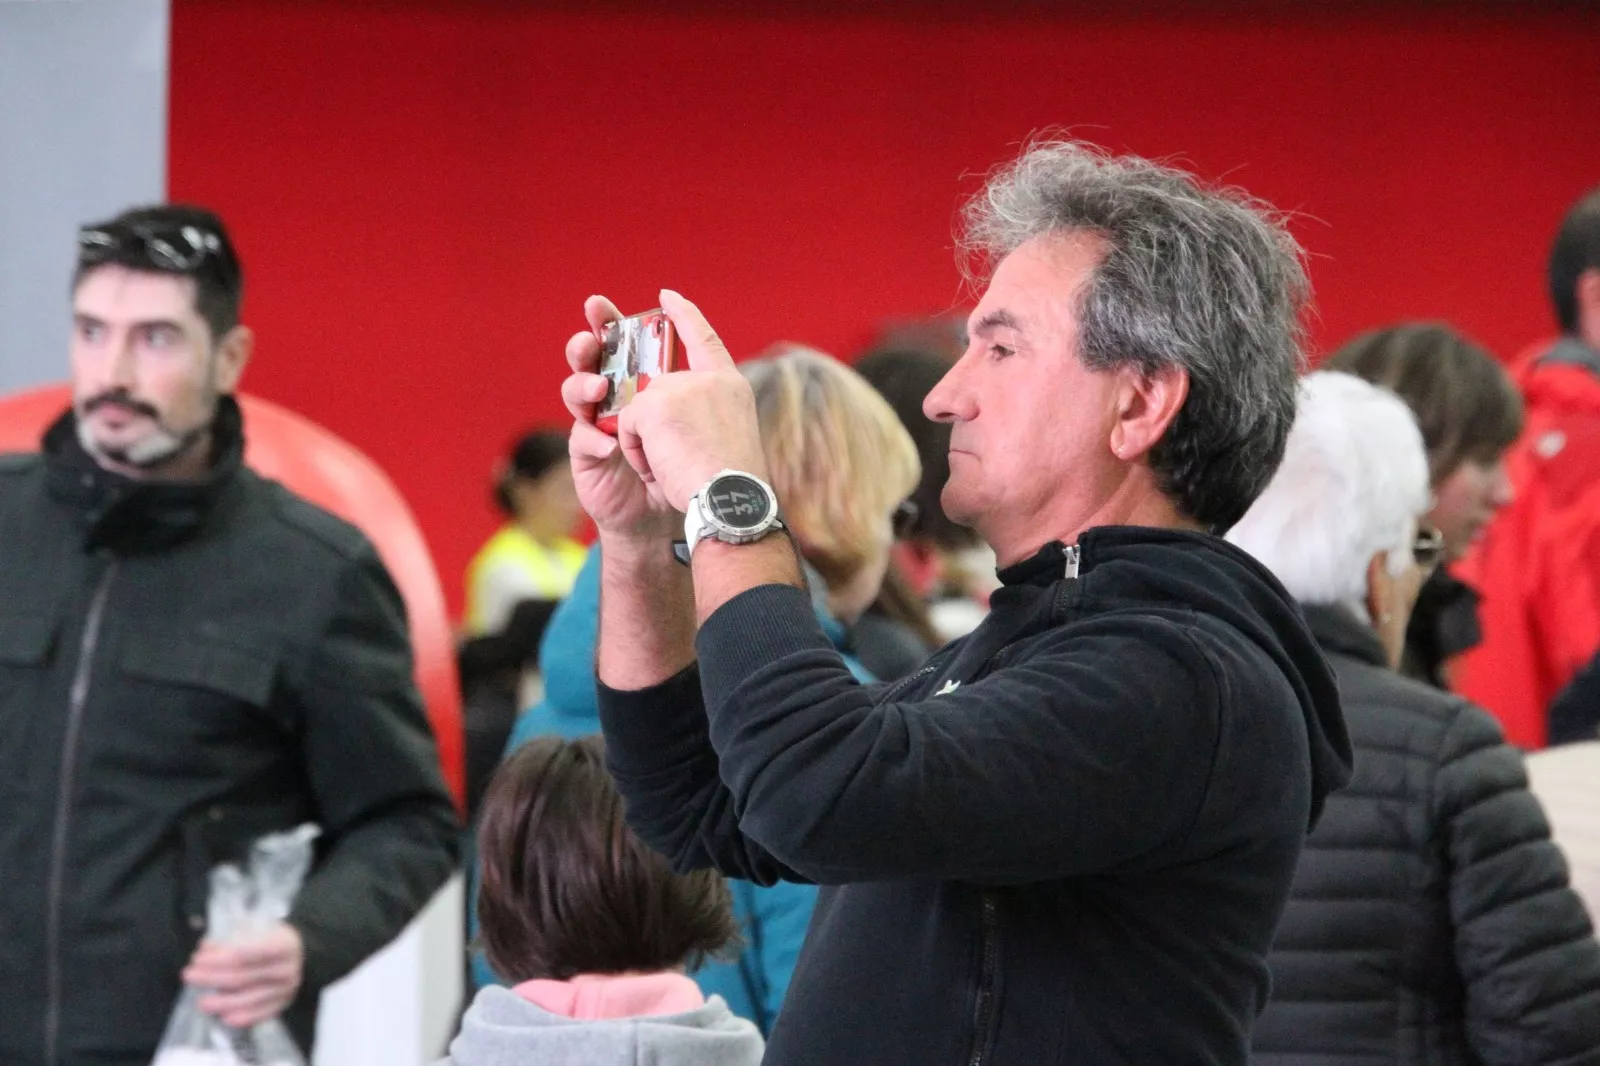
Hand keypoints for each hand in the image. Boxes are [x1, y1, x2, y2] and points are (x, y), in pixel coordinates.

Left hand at [182, 922, 303, 1028]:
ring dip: (221, 1001)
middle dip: (212, 977)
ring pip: (248, 998)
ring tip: (201, 1002)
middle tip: (189, 975)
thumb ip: (231, 940)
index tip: (198, 958)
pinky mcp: (283, 1004)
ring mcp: (286, 989)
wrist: (303, 954)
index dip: (219, 957)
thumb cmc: (273, 939)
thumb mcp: (258, 929)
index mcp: (284, 944)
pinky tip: (223, 1016)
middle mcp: (287, 969)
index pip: (247, 953)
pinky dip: (241, 1017)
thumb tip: (205, 949)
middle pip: (243, 976)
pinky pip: (260, 1015)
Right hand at [562, 294, 678, 539]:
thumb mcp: (695, 416)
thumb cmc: (692, 459)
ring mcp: (599, 423)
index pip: (623, 341)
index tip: (599, 302)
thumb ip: (683, 386)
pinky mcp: (589, 454)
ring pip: (576, 392)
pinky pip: (582, 437)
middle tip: (590, 340)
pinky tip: (611, 445)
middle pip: (590, 360)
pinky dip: (595, 437)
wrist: (684, 510)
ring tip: (599, 389)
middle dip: (585, 344)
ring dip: (584, 385)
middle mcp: (617, 396)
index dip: (609, 320)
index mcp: (644, 378)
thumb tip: (675, 362)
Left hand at [613, 289, 767, 511]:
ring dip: (645, 441)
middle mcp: (706, 379)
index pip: (704, 340)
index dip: (685, 316)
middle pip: (658, 383)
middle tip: (662, 433)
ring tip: (671, 467)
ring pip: (639, 408)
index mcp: (729, 385)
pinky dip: (636, 453)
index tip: (667, 297)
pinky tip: (659, 469)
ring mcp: (678, 388)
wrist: (729, 504)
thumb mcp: (722, 439)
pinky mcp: (653, 404)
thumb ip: (698, 414)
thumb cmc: (728, 487)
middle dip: (646, 411)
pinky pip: (626, 425)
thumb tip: (660, 413)